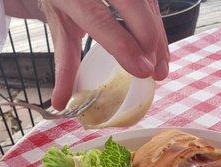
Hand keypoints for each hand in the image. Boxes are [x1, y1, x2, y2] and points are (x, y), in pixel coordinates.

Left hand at [42, 0, 169, 109]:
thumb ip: (64, 65)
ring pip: (146, 3)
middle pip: (132, 5)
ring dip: (158, 35)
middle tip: (154, 72)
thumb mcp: (61, 29)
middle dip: (148, 39)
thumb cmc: (63, 2)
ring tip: (161, 67)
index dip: (124, 46)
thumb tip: (59, 104)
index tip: (143, 71)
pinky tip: (160, 49)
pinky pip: (152, 2)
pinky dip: (159, 26)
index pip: (99, 20)